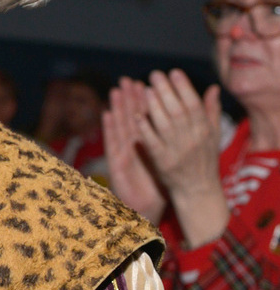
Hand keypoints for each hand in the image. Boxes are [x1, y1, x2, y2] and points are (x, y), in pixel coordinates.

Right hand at [103, 77, 166, 223]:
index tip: (145, 83)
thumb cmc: (158, 186)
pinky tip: (106, 114)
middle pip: (131, 118)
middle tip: (128, 79)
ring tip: (116, 90)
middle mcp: (134, 146)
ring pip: (121, 126)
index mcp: (149, 144)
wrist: (146, 210)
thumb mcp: (168, 161)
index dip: (145, 101)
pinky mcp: (116, 164)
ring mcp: (123, 153)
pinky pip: (112, 143)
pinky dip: (109, 128)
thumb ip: (174, 141)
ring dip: (118, 108)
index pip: (148, 119)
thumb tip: (184, 124)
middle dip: (130, 99)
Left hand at [138, 69, 228, 246]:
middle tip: (155, 74)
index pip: (194, 105)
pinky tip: (136, 115)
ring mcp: (177, 150)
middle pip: (178, 111)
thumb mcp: (212, 135)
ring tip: (145, 89)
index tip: (174, 72)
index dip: (184, 88)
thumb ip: (211, 111)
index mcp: (204, 130)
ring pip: (165, 125)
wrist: (198, 190)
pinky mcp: (162, 162)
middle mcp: (192, 139)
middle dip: (167, 91)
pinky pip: (152, 143)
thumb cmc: (204, 160)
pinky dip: (145, 129)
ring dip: (154, 106)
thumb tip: (213, 87)